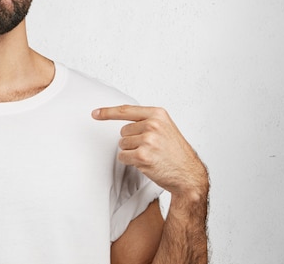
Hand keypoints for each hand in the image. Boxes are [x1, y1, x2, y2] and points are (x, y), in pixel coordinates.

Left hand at [92, 105, 207, 201]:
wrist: (188, 174)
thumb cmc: (175, 152)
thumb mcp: (165, 128)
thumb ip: (146, 121)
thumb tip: (123, 122)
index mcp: (158, 114)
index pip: (125, 110)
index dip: (107, 112)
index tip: (95, 113)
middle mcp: (152, 125)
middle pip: (123, 131)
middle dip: (132, 141)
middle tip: (151, 148)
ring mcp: (147, 140)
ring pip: (122, 144)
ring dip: (132, 152)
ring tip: (151, 155)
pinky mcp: (142, 155)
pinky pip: (123, 156)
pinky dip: (130, 161)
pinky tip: (146, 163)